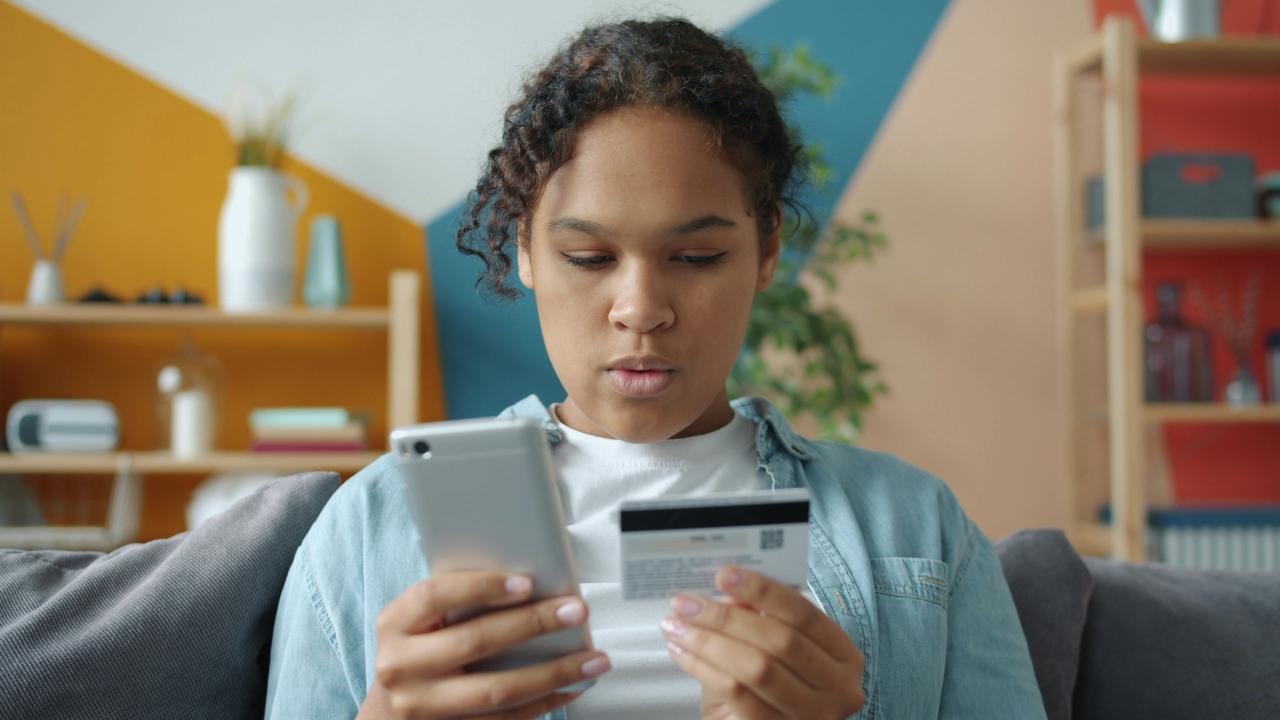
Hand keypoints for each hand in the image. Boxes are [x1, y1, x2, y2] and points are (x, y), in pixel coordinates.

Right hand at [362, 570, 610, 719]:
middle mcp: (400, 666)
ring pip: (498, 690)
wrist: (389, 714)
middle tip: (577, 611)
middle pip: (476, 642)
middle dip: (533, 624)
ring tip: (594, 659)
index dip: (482, 586)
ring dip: (554, 673)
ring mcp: (422, 707)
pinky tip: (573, 687)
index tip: (527, 583)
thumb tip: (529, 582)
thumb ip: (457, 600)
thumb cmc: (417, 651)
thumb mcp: (420, 621)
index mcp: (394, 624)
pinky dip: (545, 703)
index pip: (435, 595)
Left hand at [660, 565, 864, 718]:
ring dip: (709, 642)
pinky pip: (736, 694)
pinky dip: (703, 668)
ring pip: (757, 668)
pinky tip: (682, 652)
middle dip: (727, 617)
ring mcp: (811, 716)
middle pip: (780, 641)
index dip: (764, 591)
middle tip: (687, 603)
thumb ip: (757, 620)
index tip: (724, 574)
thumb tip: (730, 591)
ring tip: (677, 626)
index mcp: (844, 656)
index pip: (804, 614)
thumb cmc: (770, 688)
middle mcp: (838, 689)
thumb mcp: (772, 650)